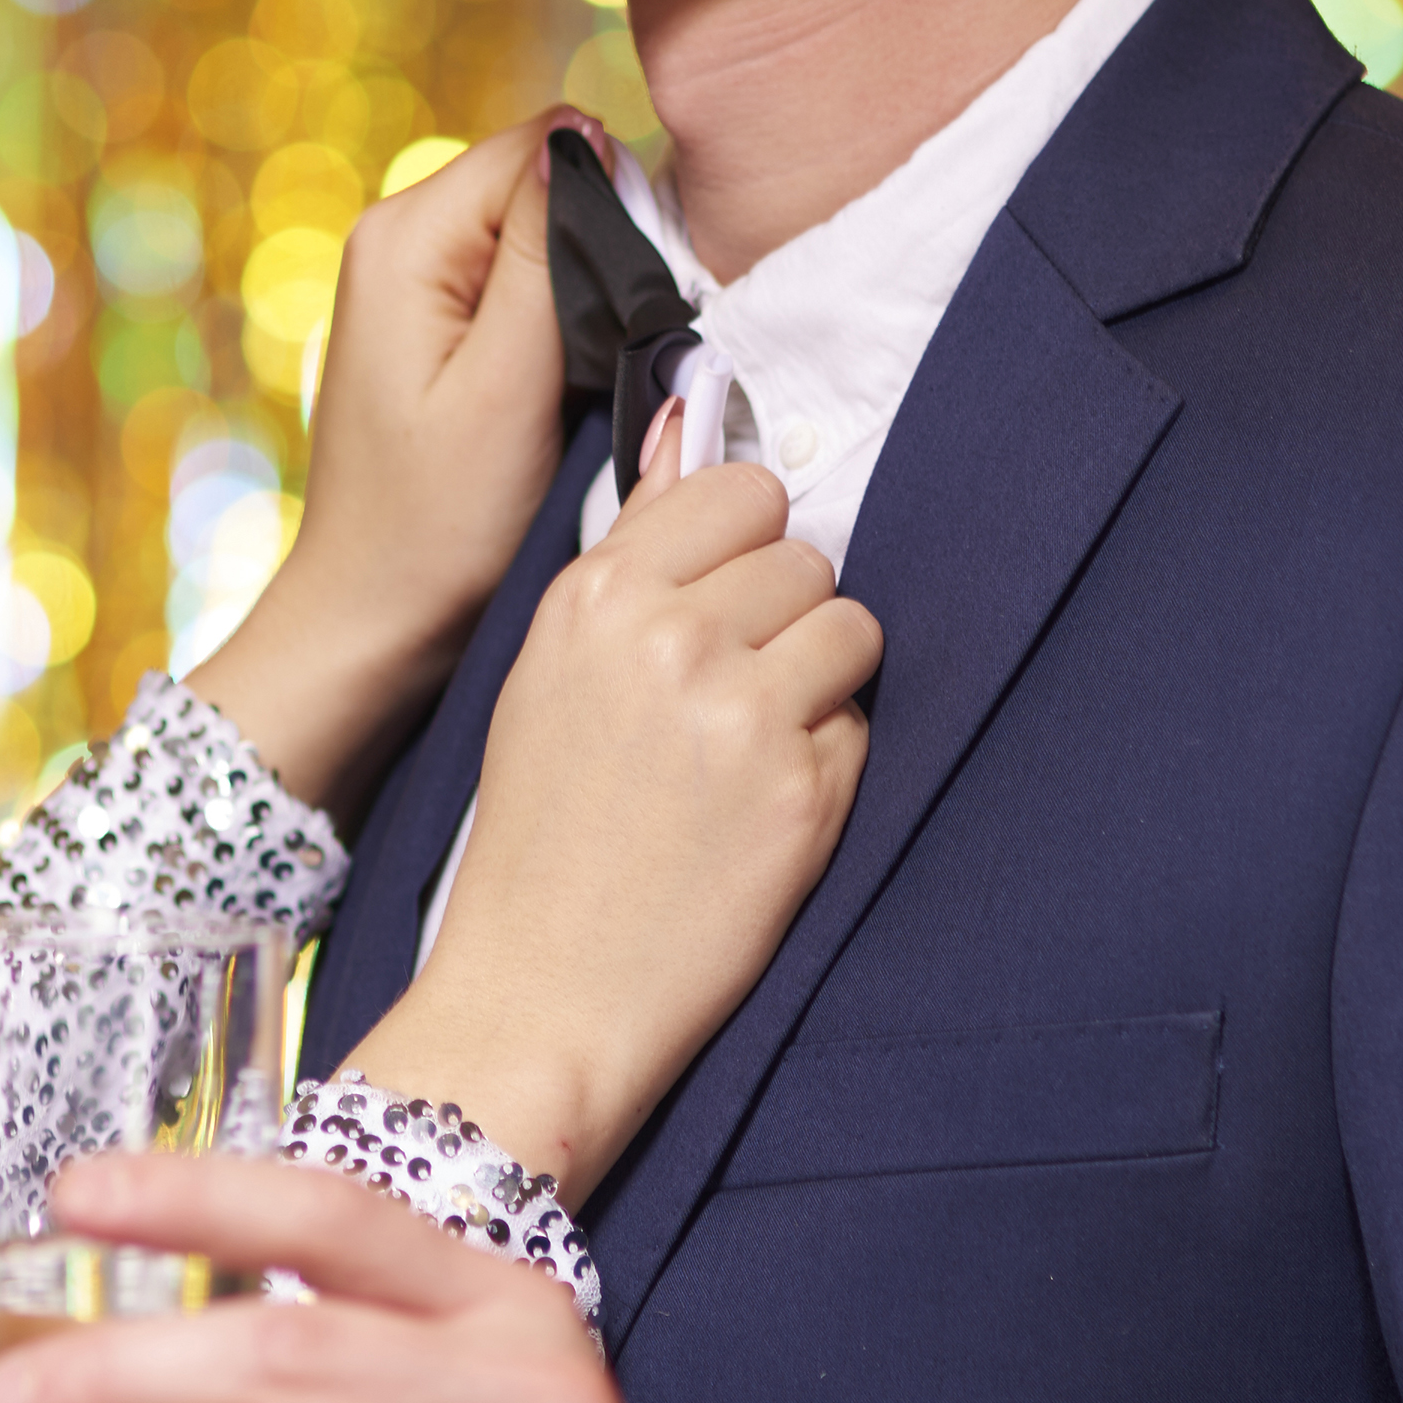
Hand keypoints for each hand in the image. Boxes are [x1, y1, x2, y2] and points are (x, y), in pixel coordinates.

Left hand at [183, 115, 581, 815]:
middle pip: (545, 183)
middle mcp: (400, 239)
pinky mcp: (439, 328)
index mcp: (404, 236)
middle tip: (605, 357)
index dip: (610, 204)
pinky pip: (526, 286)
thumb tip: (587, 142)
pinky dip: (561, 328)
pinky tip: (563, 394)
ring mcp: (416, 282)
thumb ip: (544, 257)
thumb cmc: (437, 528)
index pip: (545, 144)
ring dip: (585, 295)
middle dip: (599, 250)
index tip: (627, 304)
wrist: (376, 622)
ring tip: (581, 384)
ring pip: (545, 235)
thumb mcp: (505, 389)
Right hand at [343, 442, 874, 1195]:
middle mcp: (670, 636)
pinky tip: (756, 813)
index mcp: (596, 595)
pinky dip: (826, 765)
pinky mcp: (803, 791)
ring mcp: (742, 712)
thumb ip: (636, 543)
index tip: (726, 597)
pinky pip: (861, 725)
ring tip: (748, 749)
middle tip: (725, 698)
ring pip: (852, 628)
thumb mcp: (554, 667)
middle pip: (805, 558)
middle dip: (784, 620)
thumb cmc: (542, 830)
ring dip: (820, 683)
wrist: (541, 991)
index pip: (742, 491)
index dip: (748, 546)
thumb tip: (691, 411)